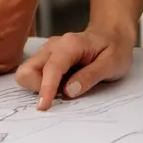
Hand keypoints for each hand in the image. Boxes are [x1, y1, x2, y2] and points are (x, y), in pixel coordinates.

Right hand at [14, 23, 133, 109]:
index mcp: (70, 45)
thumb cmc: (114, 49)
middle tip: (60, 95)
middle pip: (28, 69)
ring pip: (27, 72)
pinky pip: (34, 73)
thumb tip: (69, 91)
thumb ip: (91, 76)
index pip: (51, 68)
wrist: (112, 35)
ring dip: (39, 87)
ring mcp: (47, 51)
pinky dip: (42, 84)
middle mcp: (53, 46)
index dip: (46, 89)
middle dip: (37, 87)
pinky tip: (61, 85)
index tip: (44, 107)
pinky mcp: (46, 58)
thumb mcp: (112, 64)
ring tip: (63, 89)